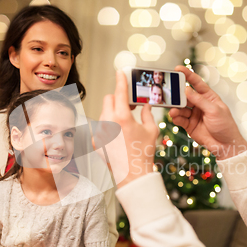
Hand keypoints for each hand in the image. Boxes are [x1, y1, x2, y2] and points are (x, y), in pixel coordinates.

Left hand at [98, 70, 158, 186]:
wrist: (133, 174)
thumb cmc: (143, 153)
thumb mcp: (151, 130)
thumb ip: (148, 114)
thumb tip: (147, 106)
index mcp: (122, 118)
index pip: (119, 92)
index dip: (120, 80)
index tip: (120, 73)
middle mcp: (108, 123)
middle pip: (108, 99)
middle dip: (117, 99)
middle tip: (129, 105)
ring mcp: (100, 133)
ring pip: (104, 113)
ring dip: (113, 113)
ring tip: (125, 123)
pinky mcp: (96, 141)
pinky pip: (101, 127)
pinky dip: (109, 127)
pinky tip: (119, 136)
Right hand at [169, 66, 246, 159]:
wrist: (226, 145)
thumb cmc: (225, 126)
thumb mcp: (214, 110)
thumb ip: (199, 100)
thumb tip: (187, 90)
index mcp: (209, 97)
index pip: (197, 83)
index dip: (187, 75)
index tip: (178, 69)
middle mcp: (200, 104)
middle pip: (186, 95)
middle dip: (177, 94)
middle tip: (170, 92)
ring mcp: (194, 115)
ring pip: (181, 108)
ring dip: (176, 108)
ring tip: (173, 110)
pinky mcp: (189, 125)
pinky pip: (180, 119)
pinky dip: (176, 117)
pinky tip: (175, 117)